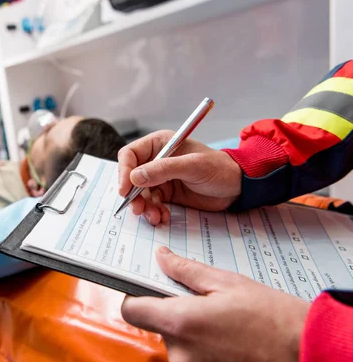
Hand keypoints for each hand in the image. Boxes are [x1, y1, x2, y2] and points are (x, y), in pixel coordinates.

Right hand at [118, 130, 242, 224]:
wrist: (237, 187)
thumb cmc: (219, 168)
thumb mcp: (192, 166)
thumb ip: (163, 169)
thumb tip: (135, 176)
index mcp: (159, 144)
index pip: (130, 155)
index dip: (124, 171)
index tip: (124, 189)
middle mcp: (156, 160)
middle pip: (131, 177)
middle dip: (133, 194)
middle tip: (138, 209)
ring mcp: (160, 178)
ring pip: (140, 193)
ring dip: (144, 207)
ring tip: (155, 217)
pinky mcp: (167, 194)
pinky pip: (151, 204)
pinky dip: (154, 212)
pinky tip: (162, 217)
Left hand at [121, 247, 309, 361]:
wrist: (305, 351)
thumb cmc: (270, 316)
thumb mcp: (225, 282)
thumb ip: (185, 270)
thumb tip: (161, 257)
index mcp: (180, 323)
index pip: (132, 310)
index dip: (135, 295)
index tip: (146, 285)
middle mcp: (180, 352)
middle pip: (154, 324)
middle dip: (169, 308)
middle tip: (196, 296)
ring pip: (173, 340)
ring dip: (186, 326)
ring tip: (218, 315)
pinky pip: (189, 355)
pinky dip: (199, 342)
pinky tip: (223, 332)